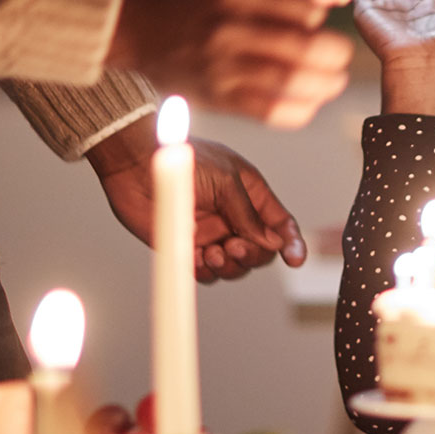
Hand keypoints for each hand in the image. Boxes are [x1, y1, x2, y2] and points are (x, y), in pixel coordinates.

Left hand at [87, 117, 307, 281]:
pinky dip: (206, 271)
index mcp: (250, 195)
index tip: (295, 260)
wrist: (139, 164)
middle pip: (259, 251)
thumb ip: (249, 215)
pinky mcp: (186, 247)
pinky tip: (198, 257)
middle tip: (234, 247)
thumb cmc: (186, 161)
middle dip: (252, 255)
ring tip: (213, 252)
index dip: (291, 243)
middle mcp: (233, 217)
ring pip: (234, 266)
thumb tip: (271, 244)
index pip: (279, 224)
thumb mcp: (227, 182)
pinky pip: (205, 272)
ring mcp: (211, 234)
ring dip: (229, 265)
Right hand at [107, 0, 355, 128]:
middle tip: (338, 54)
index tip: (317, 16)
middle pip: (307, 48)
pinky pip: (273, 112)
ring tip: (332, 79)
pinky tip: (308, 99)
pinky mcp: (219, 99)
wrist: (138, 27)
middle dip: (335, 53)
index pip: (306, 8)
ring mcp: (223, 68)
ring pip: (295, 83)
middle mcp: (231, 30)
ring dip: (326, 84)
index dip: (321, 13)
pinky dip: (302, 109)